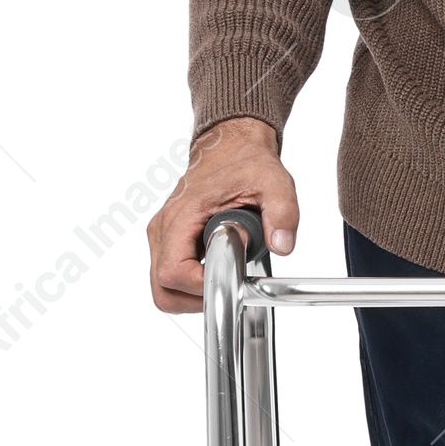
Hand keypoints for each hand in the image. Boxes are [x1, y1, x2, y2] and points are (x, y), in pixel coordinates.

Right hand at [148, 117, 299, 311]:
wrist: (229, 146)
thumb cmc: (244, 162)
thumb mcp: (274, 182)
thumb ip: (282, 213)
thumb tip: (282, 244)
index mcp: (182, 214)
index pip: (173, 271)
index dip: (201, 286)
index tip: (231, 279)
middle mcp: (164, 228)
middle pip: (162, 288)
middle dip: (195, 299)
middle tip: (227, 286)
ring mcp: (163, 236)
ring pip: (163, 288)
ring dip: (193, 295)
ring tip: (225, 276)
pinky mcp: (168, 241)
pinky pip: (170, 278)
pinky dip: (191, 285)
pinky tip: (218, 268)